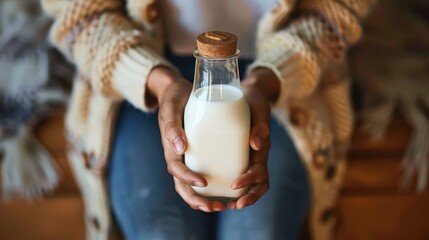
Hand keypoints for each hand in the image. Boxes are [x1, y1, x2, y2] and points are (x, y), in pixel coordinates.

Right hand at [147, 67, 226, 211]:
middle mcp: (178, 155)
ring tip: (222, 207)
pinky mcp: (197, 153)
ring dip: (204, 199)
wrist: (177, 91)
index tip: (203, 181)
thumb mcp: (171, 108)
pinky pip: (202, 174)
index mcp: (170, 147)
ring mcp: (187, 156)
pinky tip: (226, 191)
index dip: (187, 178)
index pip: (176, 169)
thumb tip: (180, 149)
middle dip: (197, 199)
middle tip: (215, 207)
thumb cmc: (174, 98)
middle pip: (182, 185)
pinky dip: (211, 187)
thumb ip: (172, 126)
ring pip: (191, 185)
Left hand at [229, 67, 279, 208]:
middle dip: (249, 196)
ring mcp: (252, 156)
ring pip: (254, 183)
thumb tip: (257, 145)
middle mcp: (258, 154)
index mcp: (263, 146)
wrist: (250, 93)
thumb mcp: (258, 108)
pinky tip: (221, 192)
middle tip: (233, 204)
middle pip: (260, 182)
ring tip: (229, 206)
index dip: (249, 180)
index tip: (235, 184)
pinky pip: (242, 174)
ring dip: (245, 197)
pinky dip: (237, 188)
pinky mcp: (242, 154)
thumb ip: (260, 124)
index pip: (260, 169)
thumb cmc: (253, 99)